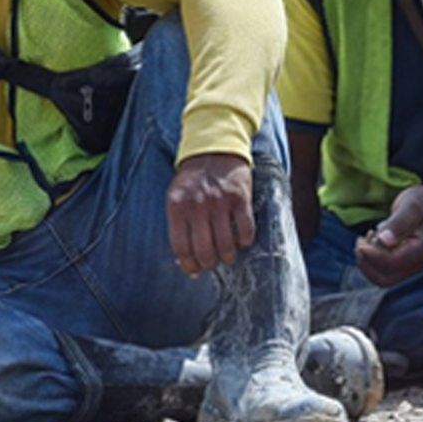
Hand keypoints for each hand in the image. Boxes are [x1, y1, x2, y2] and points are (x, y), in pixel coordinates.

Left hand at [166, 154, 253, 275]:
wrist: (214, 150)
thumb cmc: (193, 182)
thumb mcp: (176, 200)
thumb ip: (178, 228)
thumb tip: (184, 264)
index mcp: (177, 207)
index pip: (181, 248)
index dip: (189, 265)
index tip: (194, 271)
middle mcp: (197, 206)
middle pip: (204, 251)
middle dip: (209, 264)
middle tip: (212, 262)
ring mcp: (220, 202)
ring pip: (226, 246)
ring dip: (228, 257)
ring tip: (227, 255)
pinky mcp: (240, 199)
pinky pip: (246, 231)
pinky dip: (244, 241)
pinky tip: (241, 239)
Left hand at [355, 186, 422, 286]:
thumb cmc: (422, 204)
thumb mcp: (412, 206)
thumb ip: (400, 222)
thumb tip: (383, 241)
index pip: (395, 262)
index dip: (374, 256)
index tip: (360, 243)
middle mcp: (417, 264)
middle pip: (386, 279)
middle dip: (367, 263)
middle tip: (360, 241)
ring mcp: (409, 267)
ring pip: (380, 279)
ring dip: (366, 262)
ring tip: (366, 238)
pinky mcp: (400, 266)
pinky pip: (380, 273)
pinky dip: (369, 260)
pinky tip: (370, 241)